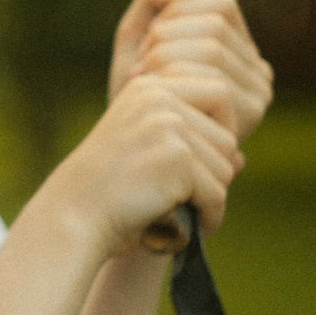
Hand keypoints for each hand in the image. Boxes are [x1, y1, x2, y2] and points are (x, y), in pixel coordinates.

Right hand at [40, 64, 243, 259]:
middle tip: (188, 196)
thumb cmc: (107, 190)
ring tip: (180, 210)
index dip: (219, 131)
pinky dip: (208, 217)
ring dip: (209, 197)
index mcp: (150, 87)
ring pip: (226, 166)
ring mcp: (169, 125)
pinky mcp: (176, 158)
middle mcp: (160, 97)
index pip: (219, 92)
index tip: (197, 165)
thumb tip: (242, 159)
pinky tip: (186, 227)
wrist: (73, 215)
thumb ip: (187, 145)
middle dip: (214, 173)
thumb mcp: (143, 152)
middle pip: (227, 136)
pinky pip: (216, 193)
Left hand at [108, 0, 274, 141]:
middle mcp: (258, 70)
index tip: (148, 38)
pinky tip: (155, 98)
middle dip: (165, 37)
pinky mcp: (248, 117)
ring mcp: (258, 94)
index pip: (222, 3)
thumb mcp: (135, 41)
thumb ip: (153, 0)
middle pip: (215, 26)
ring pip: (213, 49)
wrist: (128, 151)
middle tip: (138, 65)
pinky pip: (214, 81)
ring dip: (164, 58)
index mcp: (239, 48)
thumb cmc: (133, 97)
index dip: (178, 12)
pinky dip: (173, 81)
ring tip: (142, 82)